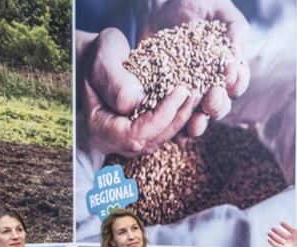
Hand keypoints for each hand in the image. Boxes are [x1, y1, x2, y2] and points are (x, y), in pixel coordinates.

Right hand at [79, 28, 201, 156]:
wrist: (99, 57)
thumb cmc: (97, 56)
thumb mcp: (103, 62)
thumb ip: (117, 84)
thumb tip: (140, 103)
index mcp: (101, 130)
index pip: (134, 136)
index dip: (160, 118)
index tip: (179, 92)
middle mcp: (116, 141)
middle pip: (152, 141)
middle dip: (177, 118)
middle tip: (196, 92)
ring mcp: (131, 138)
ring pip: (162, 137)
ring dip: (183, 117)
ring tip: (198, 93)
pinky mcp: (144, 130)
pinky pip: (165, 130)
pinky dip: (181, 116)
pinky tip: (193, 99)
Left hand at [139, 0, 250, 134]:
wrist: (161, 5)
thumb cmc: (196, 5)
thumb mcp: (217, 8)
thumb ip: (233, 26)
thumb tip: (238, 46)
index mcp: (228, 69)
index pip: (238, 82)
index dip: (236, 81)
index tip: (229, 73)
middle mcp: (210, 87)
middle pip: (219, 106)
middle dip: (217, 105)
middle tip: (211, 99)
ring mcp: (188, 95)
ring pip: (198, 118)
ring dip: (198, 124)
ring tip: (195, 125)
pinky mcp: (166, 98)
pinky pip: (172, 119)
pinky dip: (174, 130)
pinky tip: (174, 134)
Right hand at [267, 215, 296, 246]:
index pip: (290, 229)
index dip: (286, 226)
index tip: (282, 223)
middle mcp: (293, 240)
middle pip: (283, 235)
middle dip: (277, 231)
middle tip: (273, 228)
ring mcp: (288, 245)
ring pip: (279, 240)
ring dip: (273, 236)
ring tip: (269, 233)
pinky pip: (277, 246)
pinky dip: (272, 243)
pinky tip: (269, 240)